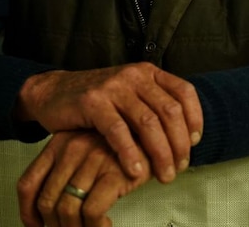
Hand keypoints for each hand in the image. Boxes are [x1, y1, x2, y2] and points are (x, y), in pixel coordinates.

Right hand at [15, 62, 201, 182]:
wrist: (53, 92)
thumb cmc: (97, 101)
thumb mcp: (130, 95)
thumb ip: (154, 107)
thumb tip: (187, 138)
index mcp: (148, 72)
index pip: (184, 92)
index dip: (195, 118)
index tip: (194, 143)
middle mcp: (134, 76)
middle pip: (169, 111)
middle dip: (179, 144)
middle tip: (180, 168)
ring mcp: (113, 87)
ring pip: (148, 122)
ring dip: (160, 153)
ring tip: (163, 175)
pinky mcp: (92, 102)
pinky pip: (118, 131)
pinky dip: (130, 153)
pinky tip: (135, 171)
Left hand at [17, 130, 149, 226]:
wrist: (158, 132)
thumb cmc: (123, 144)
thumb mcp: (86, 150)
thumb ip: (66, 171)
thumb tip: (46, 212)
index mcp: (59, 142)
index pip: (27, 184)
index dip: (27, 213)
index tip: (36, 226)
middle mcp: (72, 148)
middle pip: (47, 202)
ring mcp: (93, 159)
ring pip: (67, 210)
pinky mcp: (115, 172)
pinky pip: (92, 212)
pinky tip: (105, 225)